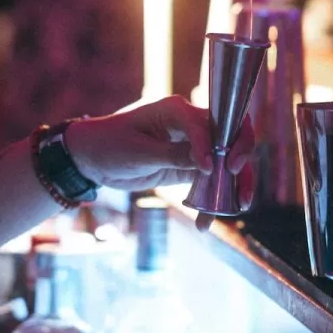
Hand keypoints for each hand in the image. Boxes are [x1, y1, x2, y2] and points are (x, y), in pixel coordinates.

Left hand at [64, 96, 255, 202]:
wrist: (91, 158)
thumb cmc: (109, 144)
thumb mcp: (137, 152)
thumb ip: (172, 155)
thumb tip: (205, 163)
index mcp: (177, 111)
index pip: (208, 123)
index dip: (213, 145)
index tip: (207, 168)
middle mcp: (191, 125)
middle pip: (230, 136)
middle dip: (241, 158)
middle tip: (237, 177)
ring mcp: (193, 147)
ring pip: (225, 162)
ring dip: (233, 185)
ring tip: (236, 208)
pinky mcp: (189, 167)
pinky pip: (210, 182)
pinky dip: (212, 201)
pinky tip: (206, 221)